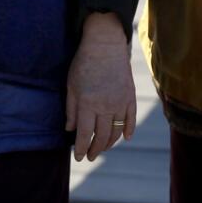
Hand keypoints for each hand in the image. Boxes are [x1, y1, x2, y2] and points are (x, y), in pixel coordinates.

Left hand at [64, 12, 135, 161]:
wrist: (105, 45)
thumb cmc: (84, 64)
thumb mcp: (71, 86)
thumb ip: (70, 110)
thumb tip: (70, 130)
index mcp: (87, 104)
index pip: (84, 135)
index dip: (81, 149)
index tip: (78, 157)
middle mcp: (105, 106)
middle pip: (102, 137)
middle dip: (95, 150)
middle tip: (90, 156)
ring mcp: (120, 102)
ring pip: (117, 132)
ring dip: (109, 144)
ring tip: (103, 148)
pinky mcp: (130, 96)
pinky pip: (131, 119)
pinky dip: (128, 131)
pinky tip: (125, 138)